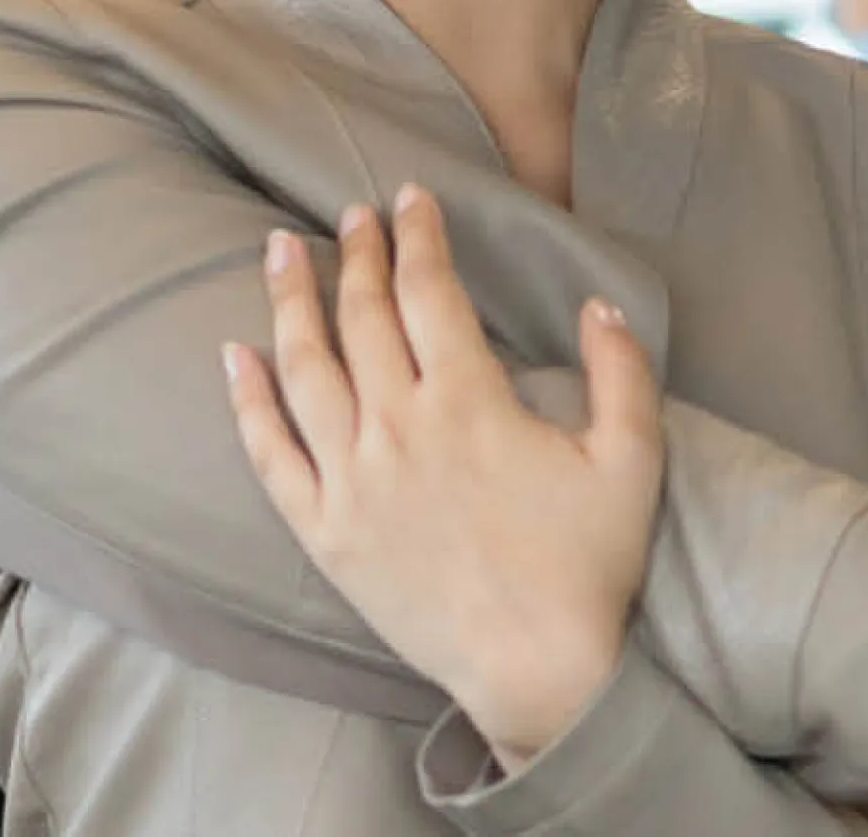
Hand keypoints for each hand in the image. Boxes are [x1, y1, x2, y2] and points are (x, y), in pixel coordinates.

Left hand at [225, 184, 663, 766]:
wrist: (536, 670)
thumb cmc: (588, 566)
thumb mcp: (633, 460)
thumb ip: (621, 372)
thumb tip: (599, 306)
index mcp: (468, 400)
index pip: (427, 292)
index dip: (417, 236)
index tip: (410, 198)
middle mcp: (398, 427)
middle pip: (361, 317)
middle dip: (354, 254)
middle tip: (348, 213)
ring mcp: (352, 480)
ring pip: (305, 370)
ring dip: (290, 303)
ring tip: (278, 254)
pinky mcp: (325, 532)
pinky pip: (271, 455)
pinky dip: (248, 401)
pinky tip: (234, 356)